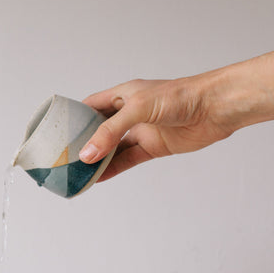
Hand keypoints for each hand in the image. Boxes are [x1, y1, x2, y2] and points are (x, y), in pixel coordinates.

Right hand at [79, 76, 238, 181]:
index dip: (74, 119)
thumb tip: (87, 154)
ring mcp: (142, 130)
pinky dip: (113, 169)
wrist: (215, 108)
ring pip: (113, 148)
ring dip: (98, 161)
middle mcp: (129, 112)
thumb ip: (111, 131)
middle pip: (99, 130)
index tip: (58, 135)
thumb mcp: (139, 109)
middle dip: (83, 144)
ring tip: (78, 173)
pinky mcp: (154, 146)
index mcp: (122, 94)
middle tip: (65, 159)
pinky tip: (99, 178)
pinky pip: (128, 159)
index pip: (90, 106)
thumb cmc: (180, 96)